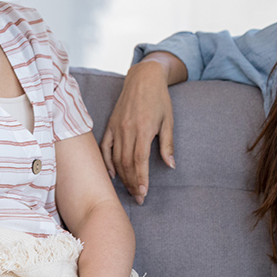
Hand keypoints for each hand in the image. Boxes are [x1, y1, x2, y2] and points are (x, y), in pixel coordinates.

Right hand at [100, 59, 175, 203]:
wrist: (143, 78)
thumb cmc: (159, 99)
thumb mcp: (168, 120)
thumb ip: (167, 144)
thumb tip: (171, 165)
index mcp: (143, 129)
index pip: (139, 160)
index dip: (141, 179)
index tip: (144, 193)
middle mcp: (127, 129)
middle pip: (127, 163)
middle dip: (132, 183)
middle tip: (139, 198)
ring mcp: (116, 127)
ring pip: (116, 158)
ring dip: (123, 177)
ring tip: (130, 190)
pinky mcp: (110, 125)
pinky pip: (105, 147)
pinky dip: (107, 162)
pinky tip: (112, 175)